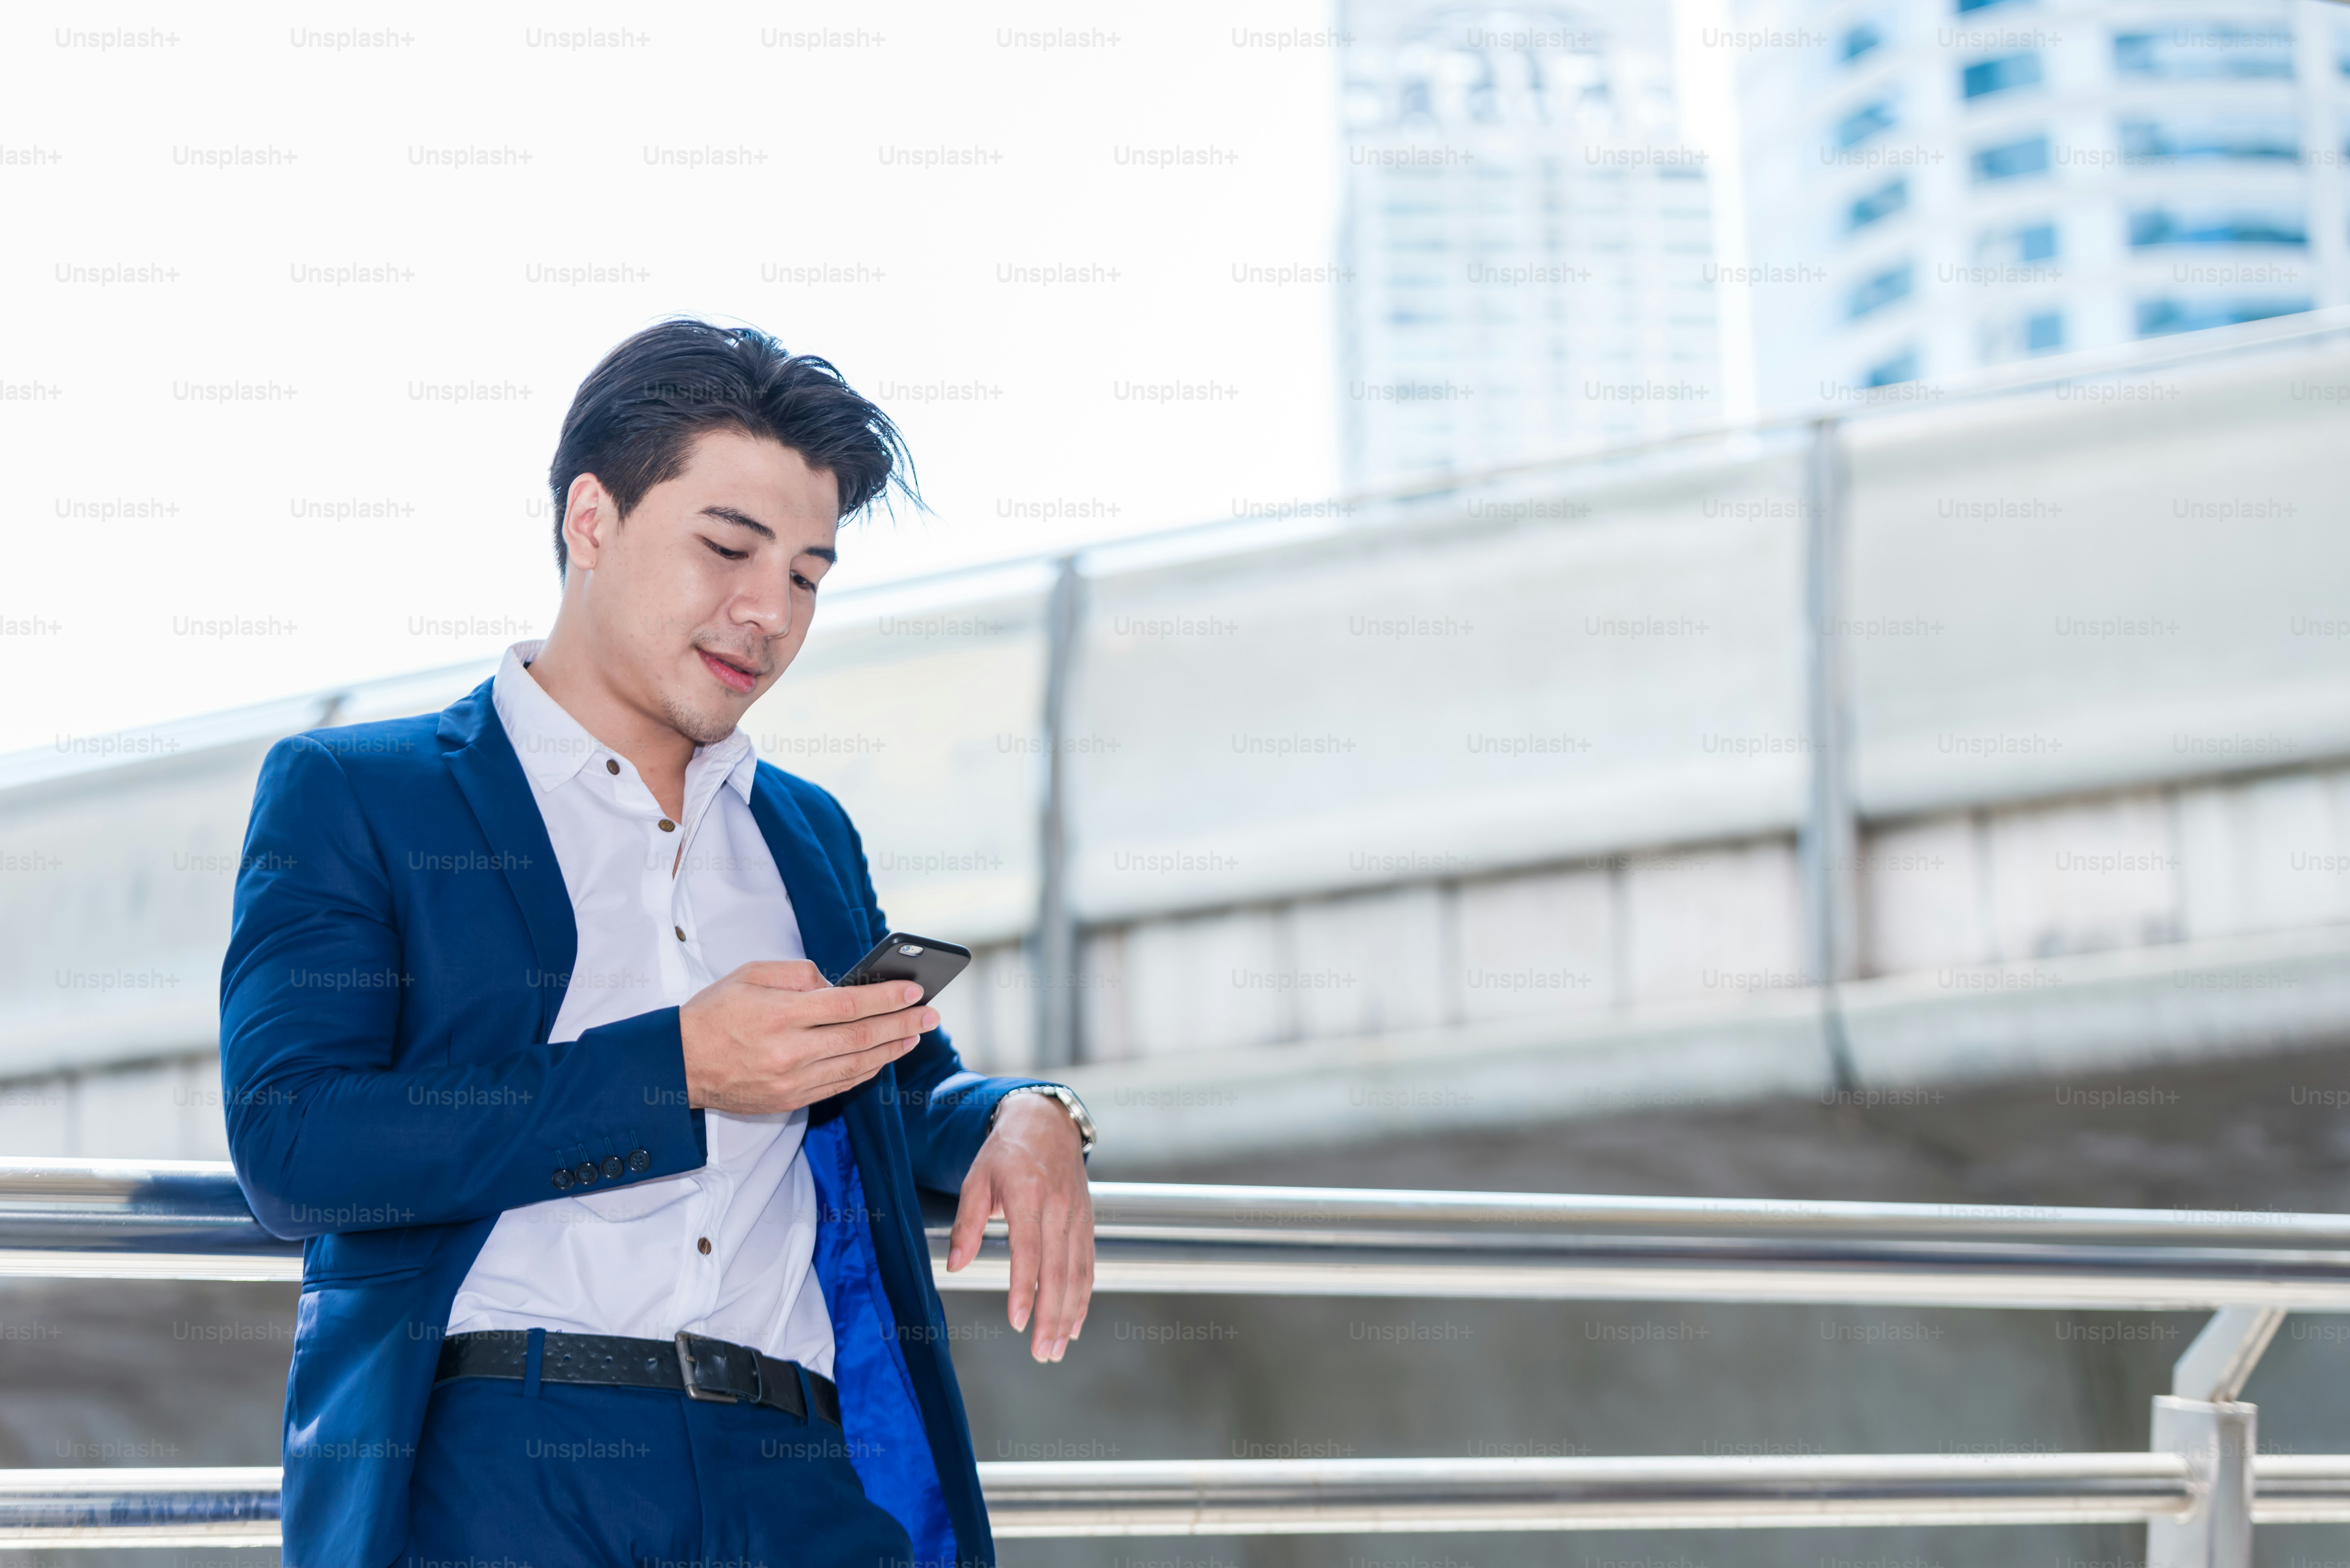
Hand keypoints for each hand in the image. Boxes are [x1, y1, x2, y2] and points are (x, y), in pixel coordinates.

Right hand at [678, 960, 935, 1114]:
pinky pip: (838, 1086)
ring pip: (855, 1066)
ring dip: (890, 1050)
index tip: (913, 992)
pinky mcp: (789, 1101)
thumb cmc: (713, 1013)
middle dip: (901, 1025)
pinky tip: (882, 1057)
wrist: (678, 1064)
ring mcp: (790, 1082)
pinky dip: (865, 1071)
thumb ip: (797, 974)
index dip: (885, 999)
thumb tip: (837, 985)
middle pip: (859, 1038)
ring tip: (915, 1035)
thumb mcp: (749, 975)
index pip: (846, 1005)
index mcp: (779, 1015)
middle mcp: (789, 1052)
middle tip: (931, 1015)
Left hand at [945, 1094, 1093, 1362]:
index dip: (1022, 1289)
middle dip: (1051, 1316)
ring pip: (1077, 1272)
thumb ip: (966, 1224)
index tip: (1017, 1322)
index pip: (1027, 1251)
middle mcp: (1058, 1207)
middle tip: (1042, 1353)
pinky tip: (1075, 1321)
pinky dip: (1084, 1295)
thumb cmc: (1005, 1152)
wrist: (1047, 1121)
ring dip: (1069, 1314)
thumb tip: (954, 1265)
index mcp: (1028, 1195)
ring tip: (1057, 1347)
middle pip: (1058, 1270)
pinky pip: (1088, 1263)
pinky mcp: (1087, 1220)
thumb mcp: (976, 1179)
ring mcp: (1077, 1214)